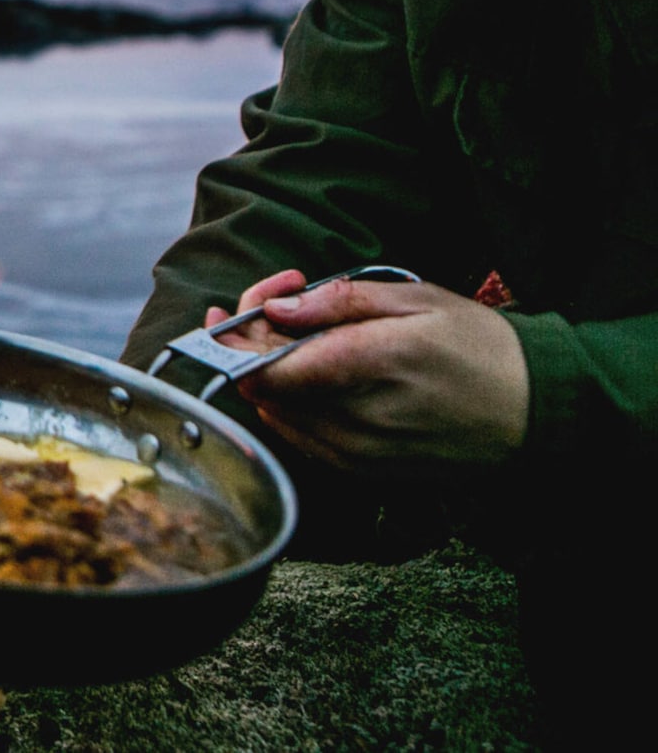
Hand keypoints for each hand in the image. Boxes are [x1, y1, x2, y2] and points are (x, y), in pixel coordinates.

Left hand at [203, 269, 527, 471]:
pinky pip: (304, 438)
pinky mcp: (365, 475)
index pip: (263, 369)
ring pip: (278, 417)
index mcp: (368, 367)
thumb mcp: (414, 300)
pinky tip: (323, 375)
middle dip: (254, 345)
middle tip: (284, 306)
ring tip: (308, 337)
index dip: (238, 336)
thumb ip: (336, 302)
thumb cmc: (479, 347)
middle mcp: (356, 421)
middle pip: (262, 392)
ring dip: (273, 376)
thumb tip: (274, 309)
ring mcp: (359, 456)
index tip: (247, 305)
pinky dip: (296, 405)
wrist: (536, 413)